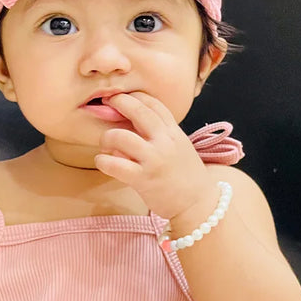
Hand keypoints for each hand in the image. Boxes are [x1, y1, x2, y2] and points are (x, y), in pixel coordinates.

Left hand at [94, 92, 208, 219]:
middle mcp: (164, 142)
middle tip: (106, 103)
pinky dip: (103, 161)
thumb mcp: (179, 147)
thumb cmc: (186, 177)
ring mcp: (154, 159)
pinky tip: (102, 162)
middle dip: (119, 102)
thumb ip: (160, 135)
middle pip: (138, 111)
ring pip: (121, 136)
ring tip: (105, 145)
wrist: (198, 204)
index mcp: (174, 132)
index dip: (135, 96)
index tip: (122, 96)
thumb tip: (131, 125)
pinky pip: (115, 164)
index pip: (154, 104)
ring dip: (107, 137)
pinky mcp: (143, 179)